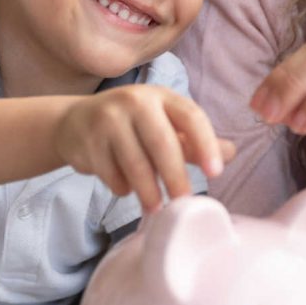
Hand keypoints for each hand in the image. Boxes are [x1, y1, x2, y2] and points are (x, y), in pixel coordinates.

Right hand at [53, 85, 233, 212]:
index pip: (191, 116)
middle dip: (175, 177)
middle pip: (162, 143)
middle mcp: (134, 101)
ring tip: (156, 209)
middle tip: (184, 202)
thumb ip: (194, 141)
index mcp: (161, 96)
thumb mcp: (164, 124)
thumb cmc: (131, 125)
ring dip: (148, 192)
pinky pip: (111, 174)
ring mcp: (107, 119)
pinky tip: (125, 188)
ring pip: (135, 163)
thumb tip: (231, 153)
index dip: (206, 144)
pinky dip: (122, 187)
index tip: (216, 172)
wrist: (74, 122)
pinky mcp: (87, 140)